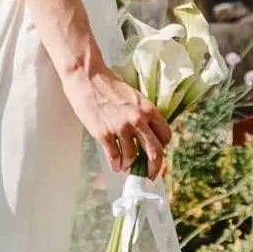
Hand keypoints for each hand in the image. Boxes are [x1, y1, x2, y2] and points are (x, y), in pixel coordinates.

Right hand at [65, 53, 170, 182]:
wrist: (87, 77)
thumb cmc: (109, 84)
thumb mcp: (134, 96)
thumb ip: (142, 114)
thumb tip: (145, 134)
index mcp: (148, 109)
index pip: (165, 135)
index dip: (162, 146)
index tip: (157, 152)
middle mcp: (137, 120)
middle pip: (155, 152)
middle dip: (154, 167)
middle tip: (150, 174)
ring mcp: (120, 128)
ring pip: (132, 157)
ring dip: (129, 164)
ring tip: (126, 165)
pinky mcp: (103, 134)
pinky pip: (114, 157)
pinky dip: (116, 165)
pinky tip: (116, 165)